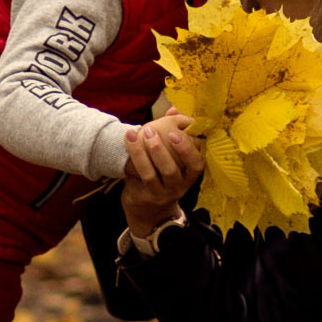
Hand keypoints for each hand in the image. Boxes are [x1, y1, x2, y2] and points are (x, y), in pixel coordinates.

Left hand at [122, 116, 200, 243]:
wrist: (150, 212)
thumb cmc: (164, 177)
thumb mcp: (175, 161)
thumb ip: (176, 132)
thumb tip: (174, 109)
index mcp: (189, 176)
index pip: (196, 165)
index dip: (187, 150)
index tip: (175, 133)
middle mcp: (177, 188)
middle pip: (170, 170)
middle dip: (158, 149)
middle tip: (148, 130)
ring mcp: (159, 195)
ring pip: (150, 174)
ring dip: (140, 153)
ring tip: (132, 134)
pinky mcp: (142, 198)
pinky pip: (135, 180)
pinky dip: (130, 162)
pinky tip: (125, 146)